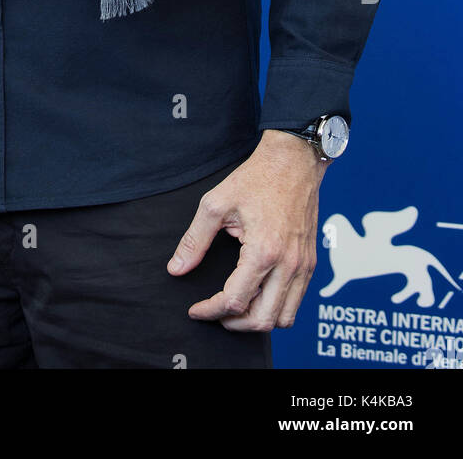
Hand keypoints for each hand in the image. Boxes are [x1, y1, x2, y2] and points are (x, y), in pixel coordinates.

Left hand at [167, 130, 327, 330]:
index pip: (234, 301)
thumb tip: (176, 268)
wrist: (294, 161)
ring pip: (284, 318)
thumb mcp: (215, 204)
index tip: (196, 310)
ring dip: (257, 321)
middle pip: (262, 320)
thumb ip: (194, 240)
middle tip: (214, 314)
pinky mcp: (310, 262)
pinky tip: (257, 294)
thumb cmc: (255, 178)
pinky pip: (297, 302)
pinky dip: (276, 308)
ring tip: (235, 308)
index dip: (210, 311)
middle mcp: (288, 265)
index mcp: (263, 251)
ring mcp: (303, 266)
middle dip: (233, 324)